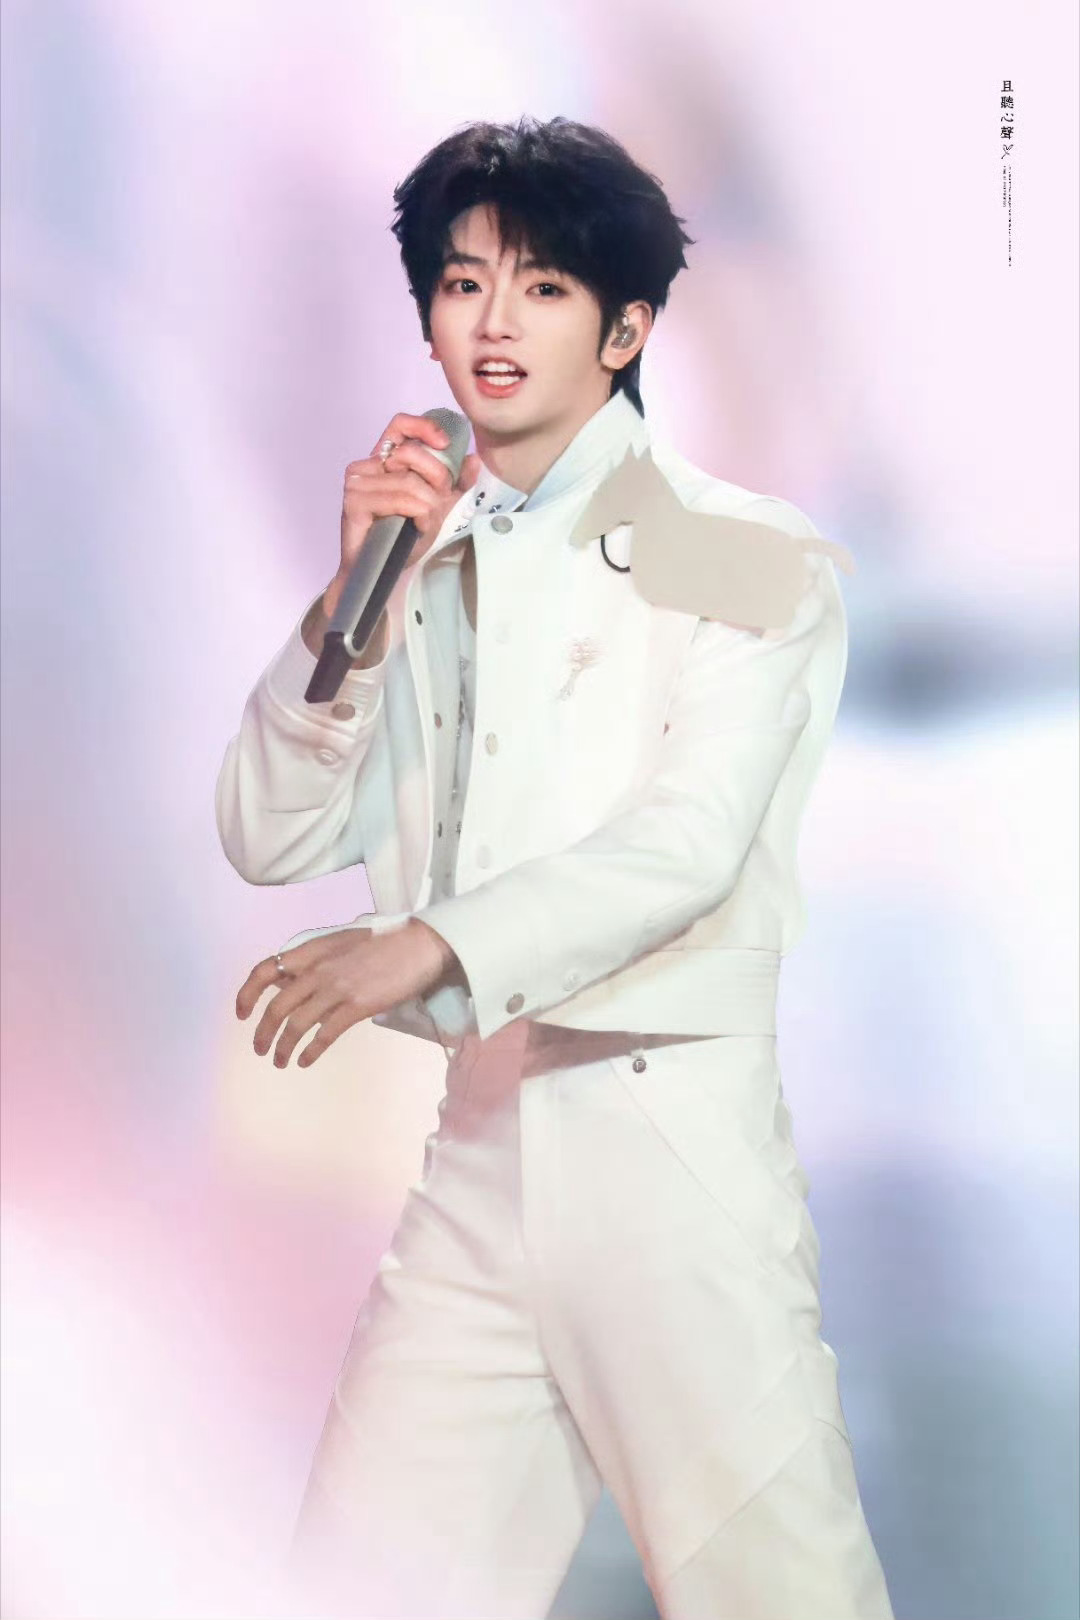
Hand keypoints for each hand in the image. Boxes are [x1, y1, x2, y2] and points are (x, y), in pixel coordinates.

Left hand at [235, 919, 460, 1067]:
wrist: (419, 946)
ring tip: (280, 1061)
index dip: (247, 994)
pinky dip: (310, 1051)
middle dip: (263, 1033)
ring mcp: (336, 989)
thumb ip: (316, 959)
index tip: (241, 1013)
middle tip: (260, 1049)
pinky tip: (305, 1061)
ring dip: (283, 1048)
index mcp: (311, 950)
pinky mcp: (356, 1007)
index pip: (265, 970)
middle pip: (276, 1007)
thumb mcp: (340, 942)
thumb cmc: (384, 942)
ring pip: (296, 1025)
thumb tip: (293, 980)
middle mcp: (317, 970)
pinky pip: (324, 1035)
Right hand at [324, 414, 481, 620]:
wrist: (378, 571)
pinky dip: (417, 515)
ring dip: (427, 506)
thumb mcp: (436, 508)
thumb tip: (474, 460)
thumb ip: (454, 484)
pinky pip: (401, 500)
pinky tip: (415, 528)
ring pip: (409, 482)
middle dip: (436, 479)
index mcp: (383, 460)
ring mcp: (357, 482)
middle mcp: (366, 466)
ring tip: (423, 523)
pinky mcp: (354, 501)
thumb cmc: (401, 539)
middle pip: (412, 455)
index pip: (400, 425)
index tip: (445, 444)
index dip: (423, 427)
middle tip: (437, 504)